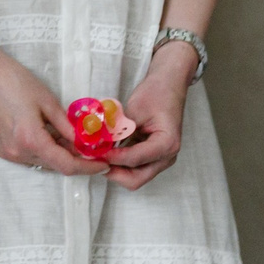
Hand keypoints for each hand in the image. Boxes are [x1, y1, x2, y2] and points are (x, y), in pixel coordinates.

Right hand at [0, 48, 104, 175]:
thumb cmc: (17, 82)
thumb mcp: (48, 102)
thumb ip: (67, 126)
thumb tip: (84, 142)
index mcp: (32, 142)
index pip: (66, 165)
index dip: (87, 168)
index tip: (102, 165)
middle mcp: (18, 153)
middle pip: (53, 165)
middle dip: (72, 157)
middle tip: (86, 144)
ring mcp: (6, 153)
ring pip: (39, 162)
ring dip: (55, 153)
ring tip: (62, 134)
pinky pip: (26, 156)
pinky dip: (39, 150)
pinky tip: (42, 133)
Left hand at [104, 42, 197, 188]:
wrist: (168, 85)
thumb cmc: (156, 94)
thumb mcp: (135, 110)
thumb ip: (119, 130)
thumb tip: (98, 144)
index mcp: (167, 144)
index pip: (135, 159)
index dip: (113, 157)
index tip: (96, 152)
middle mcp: (167, 157)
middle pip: (137, 179)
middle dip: (114, 172)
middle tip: (95, 160)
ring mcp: (161, 159)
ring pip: (135, 176)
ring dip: (116, 169)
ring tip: (99, 156)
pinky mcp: (153, 156)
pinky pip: (135, 167)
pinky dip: (120, 163)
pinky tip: (107, 152)